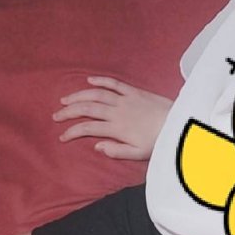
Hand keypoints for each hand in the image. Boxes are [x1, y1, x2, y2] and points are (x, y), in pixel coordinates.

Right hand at [53, 76, 173, 160]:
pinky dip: (100, 81)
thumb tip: (97, 146)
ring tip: (65, 99)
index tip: (62, 137)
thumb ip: (117, 151)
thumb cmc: (159, 141)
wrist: (178, 123)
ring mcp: (125, 99)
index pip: (88, 128)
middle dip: (68, 112)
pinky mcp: (134, 91)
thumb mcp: (139, 153)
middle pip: (87, 108)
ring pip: (96, 94)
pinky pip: (114, 83)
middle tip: (56, 116)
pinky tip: (89, 80)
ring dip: (78, 95)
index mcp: (117, 128)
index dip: (72, 132)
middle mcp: (117, 111)